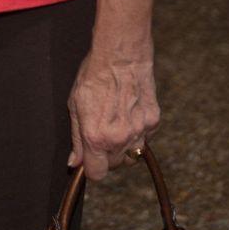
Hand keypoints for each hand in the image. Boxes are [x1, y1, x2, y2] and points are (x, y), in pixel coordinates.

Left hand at [67, 0, 159, 181]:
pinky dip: (137, 133)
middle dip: (107, 155)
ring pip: (132, 155)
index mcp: (96, 137)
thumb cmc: (94, 76)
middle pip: (115, 165)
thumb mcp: (75, 105)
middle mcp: (119, 138)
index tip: (90, 160)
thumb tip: (75, 162)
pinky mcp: (153, 122)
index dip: (92, 169)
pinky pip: (145, 139)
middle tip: (102, 133)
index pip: (97, 173)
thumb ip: (76, 138)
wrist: (121, 56)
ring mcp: (139, 131)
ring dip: (124, 146)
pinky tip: (129, 113)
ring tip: (116, 121)